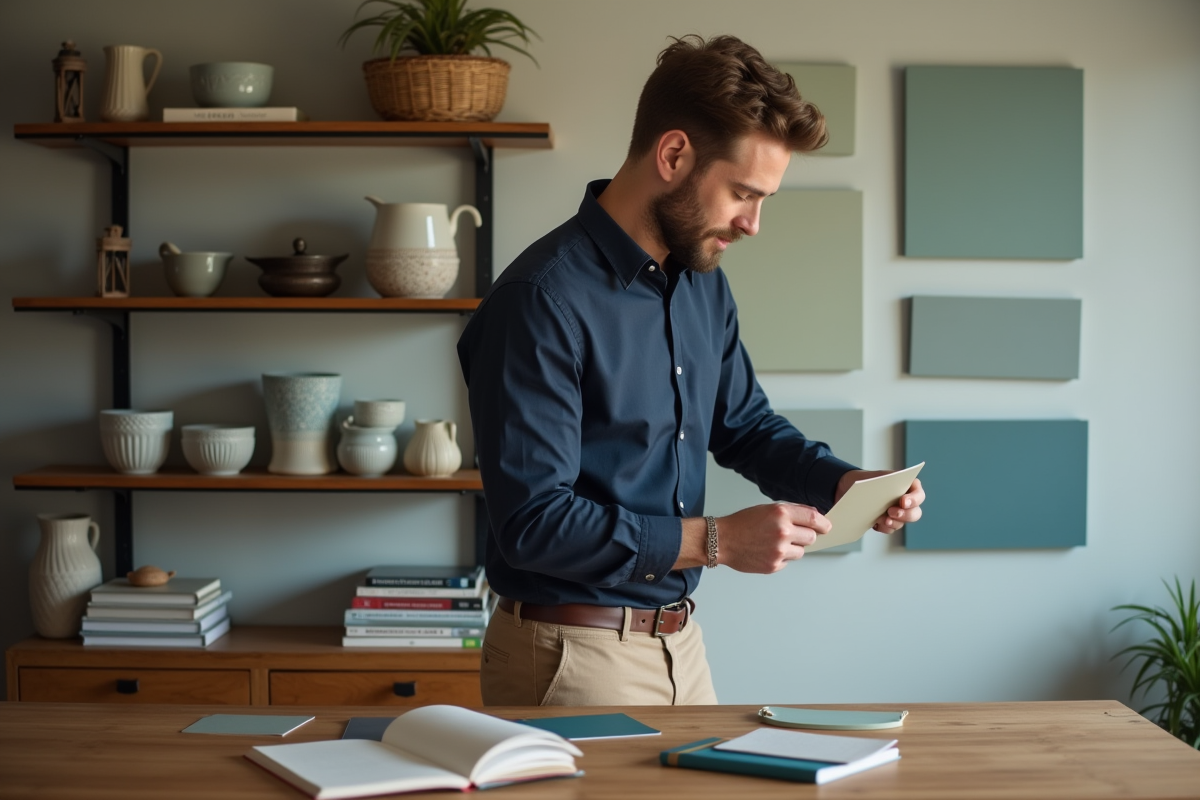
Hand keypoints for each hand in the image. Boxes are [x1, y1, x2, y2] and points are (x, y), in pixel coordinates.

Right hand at [715, 503, 831, 572]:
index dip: (824, 523)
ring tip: (774, 543)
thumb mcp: (767, 509)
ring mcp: (779, 550)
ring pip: (801, 551)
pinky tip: (766, 551)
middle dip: (806, 536)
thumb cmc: (742, 523)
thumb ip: (792, 512)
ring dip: (793, 548)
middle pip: (811, 537)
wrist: (721, 540)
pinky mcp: (774, 565)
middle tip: (793, 535)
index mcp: (781, 513)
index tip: (827, 527)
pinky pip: (788, 562)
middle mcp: (783, 531)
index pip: (814, 518)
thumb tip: (814, 516)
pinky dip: (781, 558)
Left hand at [835, 470, 925, 532]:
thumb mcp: (877, 477)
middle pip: (915, 513)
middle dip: (905, 515)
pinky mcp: (888, 522)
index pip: (919, 494)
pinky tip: (876, 523)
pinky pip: (890, 529)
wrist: (852, 488)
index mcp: (908, 486)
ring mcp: (898, 513)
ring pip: (902, 523)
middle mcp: (907, 502)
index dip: (914, 500)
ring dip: (893, 523)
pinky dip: (884, 527)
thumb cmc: (868, 479)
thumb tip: (886, 492)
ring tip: (881, 519)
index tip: (903, 502)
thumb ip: (887, 483)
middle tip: (891, 512)